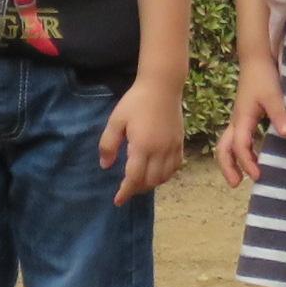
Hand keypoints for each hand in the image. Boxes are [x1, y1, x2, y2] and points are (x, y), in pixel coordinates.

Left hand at [101, 76, 184, 202]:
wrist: (162, 86)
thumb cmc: (136, 101)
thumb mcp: (116, 120)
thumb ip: (108, 144)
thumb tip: (105, 165)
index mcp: (142, 146)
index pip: (134, 178)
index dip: (126, 192)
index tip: (118, 200)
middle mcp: (160, 151)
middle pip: (150, 181)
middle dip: (137, 189)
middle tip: (126, 189)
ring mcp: (172, 147)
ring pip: (164, 177)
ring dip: (151, 183)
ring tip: (140, 181)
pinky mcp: (180, 143)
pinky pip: (176, 167)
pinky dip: (166, 175)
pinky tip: (157, 172)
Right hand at [216, 56, 285, 183]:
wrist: (256, 59)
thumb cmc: (264, 76)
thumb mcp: (275, 95)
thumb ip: (281, 115)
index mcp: (242, 118)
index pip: (240, 146)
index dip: (247, 162)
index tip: (258, 176)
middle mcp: (236, 121)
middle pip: (223, 149)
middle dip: (228, 167)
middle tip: (236, 184)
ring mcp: (238, 119)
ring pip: (226, 144)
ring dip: (231, 161)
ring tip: (240, 177)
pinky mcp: (243, 116)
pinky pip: (235, 138)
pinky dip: (239, 151)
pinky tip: (251, 156)